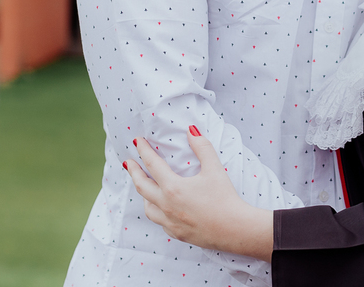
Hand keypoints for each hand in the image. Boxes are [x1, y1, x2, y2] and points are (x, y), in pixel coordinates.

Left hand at [126, 127, 273, 262]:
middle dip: (134, 172)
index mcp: (173, 188)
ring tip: (144, 186)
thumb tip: (191, 130)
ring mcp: (170, 222)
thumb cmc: (225, 198)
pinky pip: (159, 221)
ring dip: (143, 194)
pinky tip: (161, 208)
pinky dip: (156, 211)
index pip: (152, 164)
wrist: (235, 229)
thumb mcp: (215, 168)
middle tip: (128, 163)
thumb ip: (202, 147)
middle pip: (142, 186)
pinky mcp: (176, 233)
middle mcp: (166, 205)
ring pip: (147, 207)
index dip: (144, 151)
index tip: (137, 141)